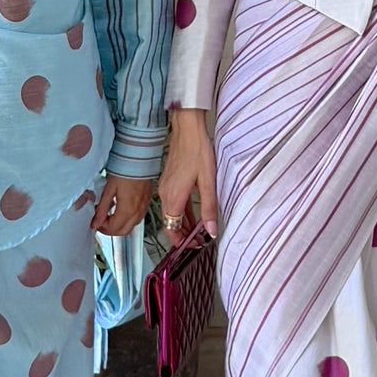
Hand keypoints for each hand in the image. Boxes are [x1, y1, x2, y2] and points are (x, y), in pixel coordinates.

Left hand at [91, 174, 153, 236]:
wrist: (139, 160)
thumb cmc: (125, 170)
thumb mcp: (108, 190)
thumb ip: (102, 209)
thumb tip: (95, 223)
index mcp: (127, 209)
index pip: (114, 229)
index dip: (103, 228)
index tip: (97, 221)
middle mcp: (137, 211)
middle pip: (123, 232)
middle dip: (111, 230)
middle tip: (102, 222)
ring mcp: (144, 208)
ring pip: (131, 227)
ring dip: (120, 226)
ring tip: (110, 215)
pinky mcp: (146, 203)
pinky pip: (137, 218)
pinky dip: (128, 220)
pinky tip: (121, 211)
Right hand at [159, 109, 218, 237]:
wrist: (187, 129)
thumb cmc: (197, 151)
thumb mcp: (207, 182)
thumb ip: (209, 208)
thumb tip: (211, 231)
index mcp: (172, 198)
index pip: (172, 230)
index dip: (182, 242)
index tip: (195, 246)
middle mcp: (165, 195)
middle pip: (170, 224)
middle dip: (183, 236)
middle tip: (199, 241)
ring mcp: (165, 187)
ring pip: (171, 214)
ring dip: (182, 225)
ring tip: (198, 231)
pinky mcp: (168, 181)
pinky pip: (172, 203)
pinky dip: (181, 213)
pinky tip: (192, 214)